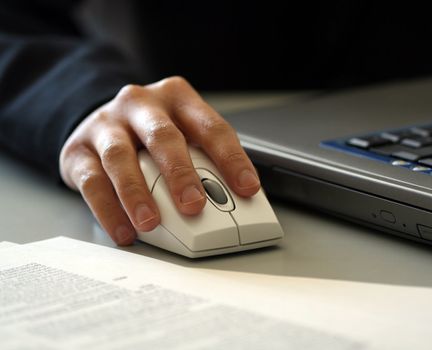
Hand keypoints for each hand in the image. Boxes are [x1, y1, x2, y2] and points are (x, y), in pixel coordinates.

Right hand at [59, 77, 259, 245]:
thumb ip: (205, 162)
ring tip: (151, 223)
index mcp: (177, 98)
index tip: (247, 189)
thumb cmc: (152, 134)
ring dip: (137, 193)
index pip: (211, 127)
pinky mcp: (78, 149)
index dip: (231, 159)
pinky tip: (124, 230)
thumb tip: (233, 202)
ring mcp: (107, 124)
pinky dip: (108, 209)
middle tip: (194, 206)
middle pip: (163, 136)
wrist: (100, 122)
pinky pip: (92, 181)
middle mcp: (141, 105)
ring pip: (121, 157)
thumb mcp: (183, 134)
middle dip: (180, 173)